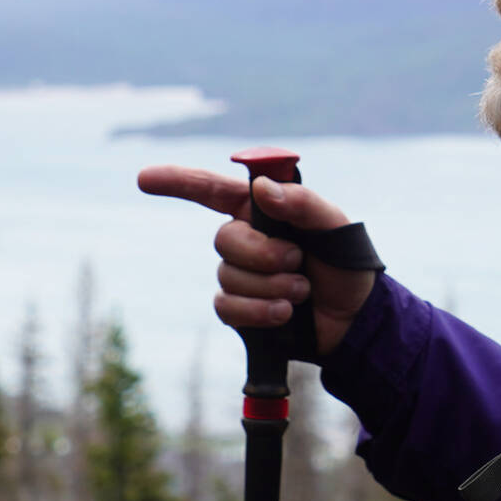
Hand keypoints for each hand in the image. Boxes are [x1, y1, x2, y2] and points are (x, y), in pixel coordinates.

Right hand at [136, 159, 376, 356]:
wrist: (356, 321)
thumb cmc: (349, 266)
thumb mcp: (336, 228)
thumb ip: (303, 204)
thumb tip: (262, 189)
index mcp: (262, 210)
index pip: (212, 190)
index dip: (177, 182)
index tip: (144, 179)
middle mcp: (247, 239)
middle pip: (223, 240)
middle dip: (262, 254)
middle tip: (298, 261)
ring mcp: (242, 275)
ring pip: (227, 276)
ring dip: (269, 286)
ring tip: (301, 290)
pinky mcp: (242, 310)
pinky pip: (228, 307)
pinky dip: (258, 311)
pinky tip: (285, 312)